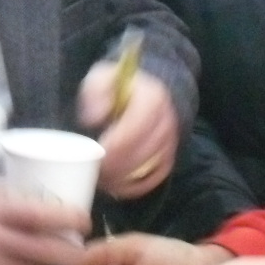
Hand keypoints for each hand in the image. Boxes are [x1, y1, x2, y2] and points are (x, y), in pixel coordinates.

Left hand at [78, 64, 177, 199]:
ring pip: (150, 167)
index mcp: (153, 98)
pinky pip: (156, 178)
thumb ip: (96, 92)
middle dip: (118, 166)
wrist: (144, 92)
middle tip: (95, 171)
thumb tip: (94, 118)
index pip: (137, 127)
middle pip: (144, 151)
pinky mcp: (169, 157)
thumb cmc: (118, 88)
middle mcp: (166, 121)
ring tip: (102, 179)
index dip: (117, 145)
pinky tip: (116, 187)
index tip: (96, 155)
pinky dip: (136, 187)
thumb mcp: (102, 78)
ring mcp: (170, 141)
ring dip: (125, 178)